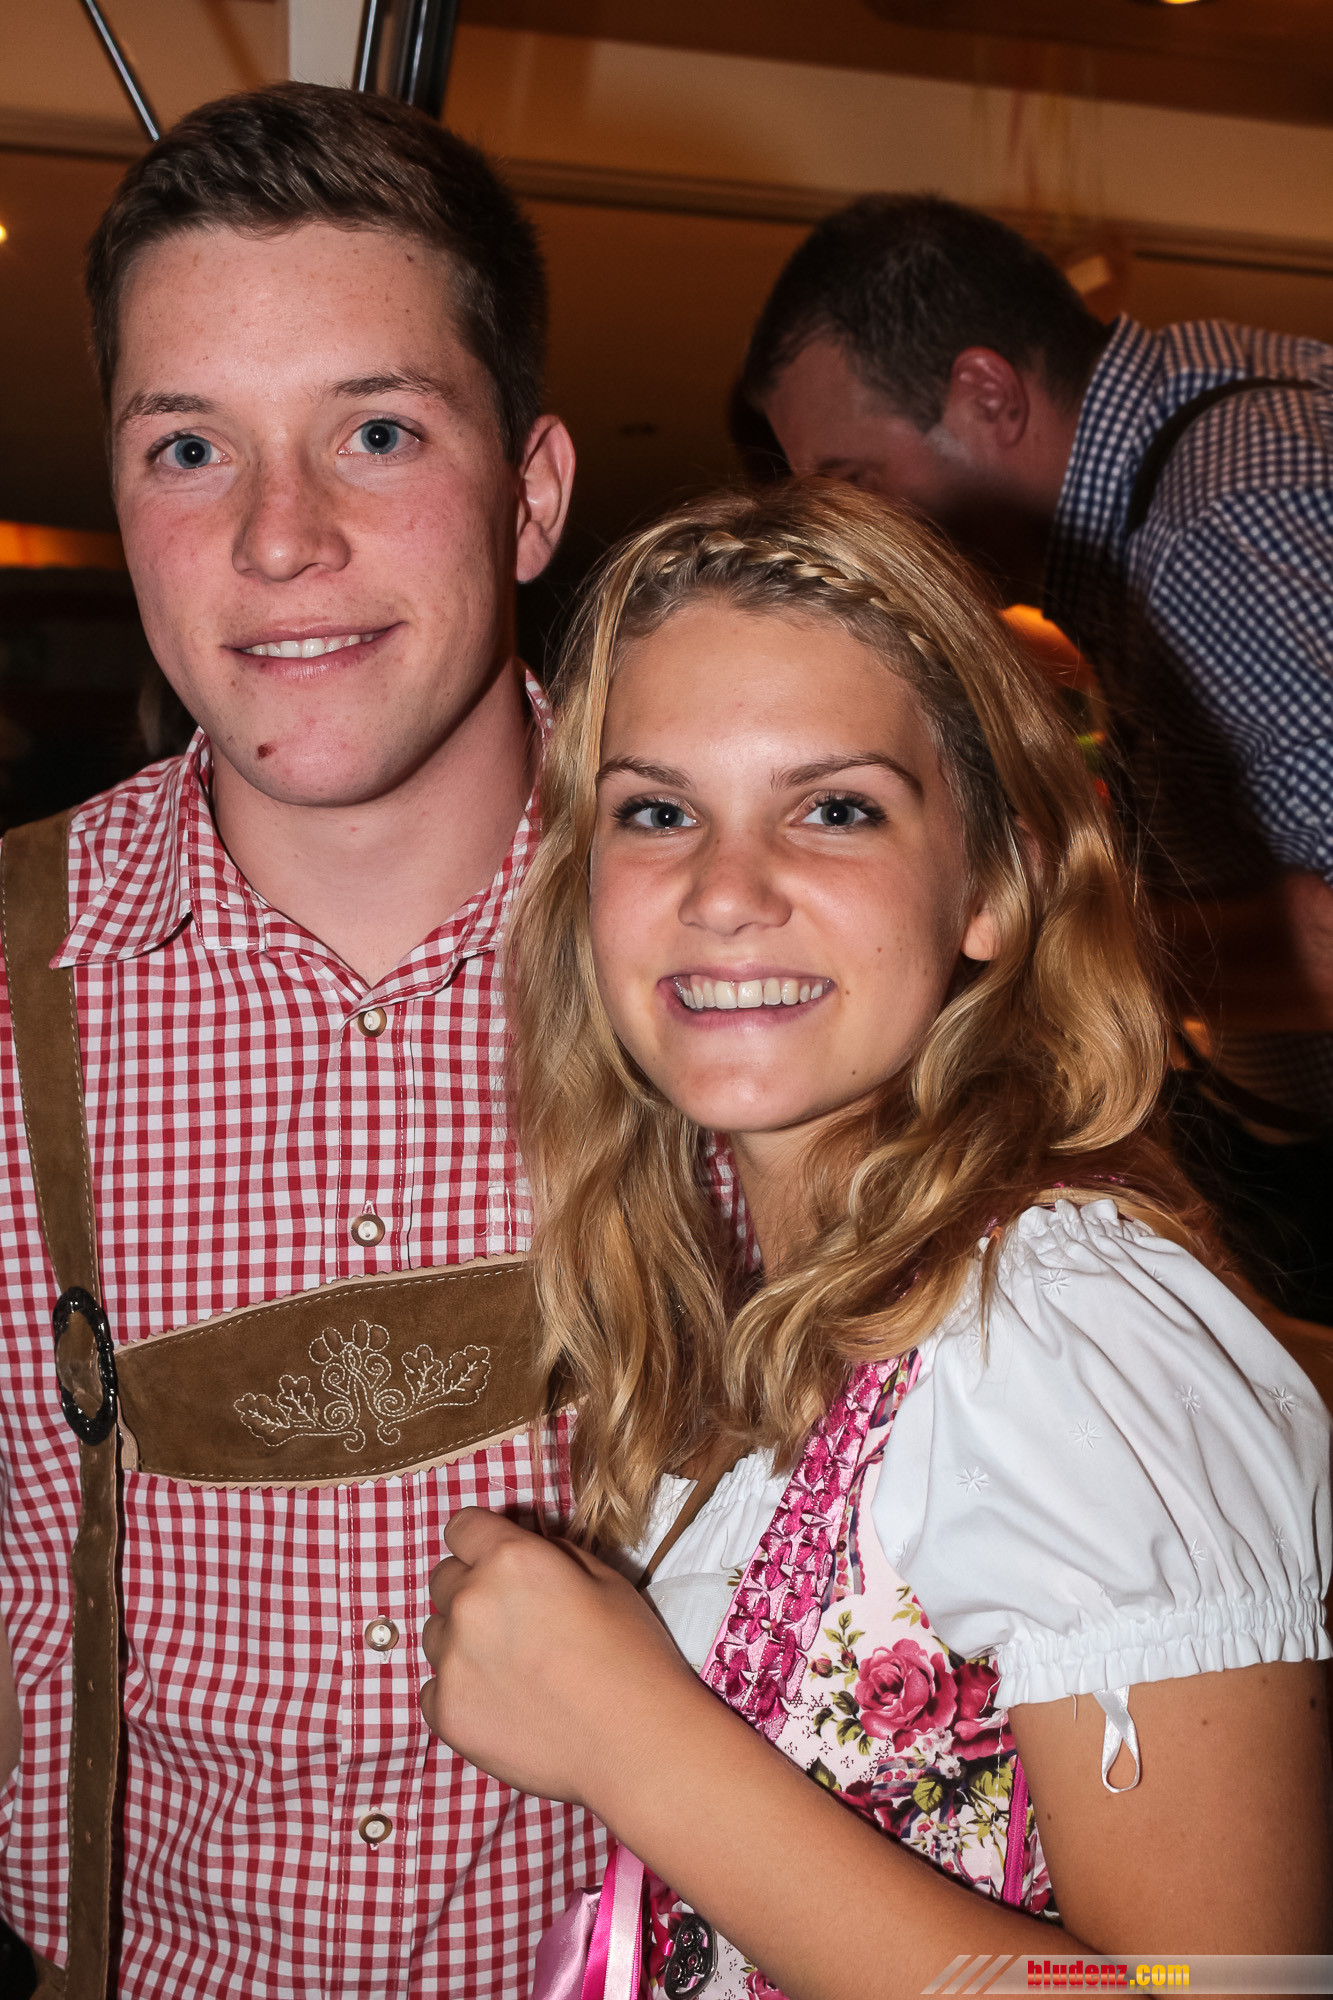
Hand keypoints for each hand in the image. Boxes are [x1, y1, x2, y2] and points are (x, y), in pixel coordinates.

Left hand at [419, 1508, 701, 1807]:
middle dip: (472, 1589)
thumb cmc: (633, 1654)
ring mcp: (451, 1660)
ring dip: (463, 1641)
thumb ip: (550, 1555)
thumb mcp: (605, 1579)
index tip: (497, 1561)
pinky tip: (504, 1705)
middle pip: (444, 1579)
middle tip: (514, 1621)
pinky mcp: (446, 1713)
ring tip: (512, 1670)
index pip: (462, 1527)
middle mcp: (471, 1601)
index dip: (481, 1541)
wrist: (636, 1743)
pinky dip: (461, 1691)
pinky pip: (434, 1687)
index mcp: (511, 1559)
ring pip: (436, 1634)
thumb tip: (523, 1552)